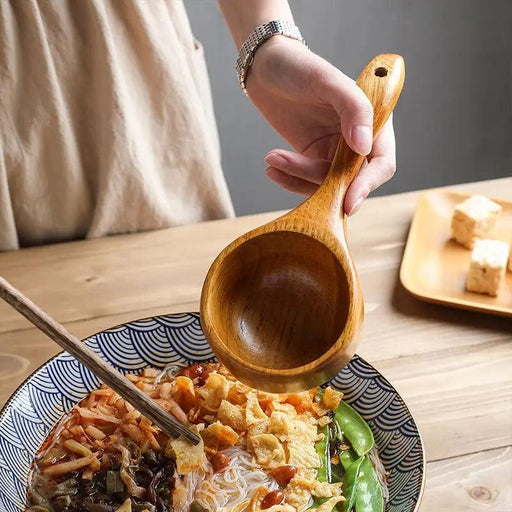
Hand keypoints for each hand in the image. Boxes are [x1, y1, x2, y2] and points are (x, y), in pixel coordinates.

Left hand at [246, 37, 395, 214]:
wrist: (265, 66)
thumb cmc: (298, 66)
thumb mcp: (327, 80)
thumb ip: (353, 108)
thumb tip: (364, 146)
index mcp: (372, 121)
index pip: (381, 163)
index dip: (367, 185)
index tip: (348, 202)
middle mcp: (356, 141)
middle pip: (350, 180)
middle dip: (322, 183)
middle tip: (293, 168)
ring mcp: (333, 151)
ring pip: (324, 183)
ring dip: (298, 177)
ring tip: (273, 159)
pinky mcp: (311, 157)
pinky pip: (305, 180)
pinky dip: (289, 179)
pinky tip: (272, 166)